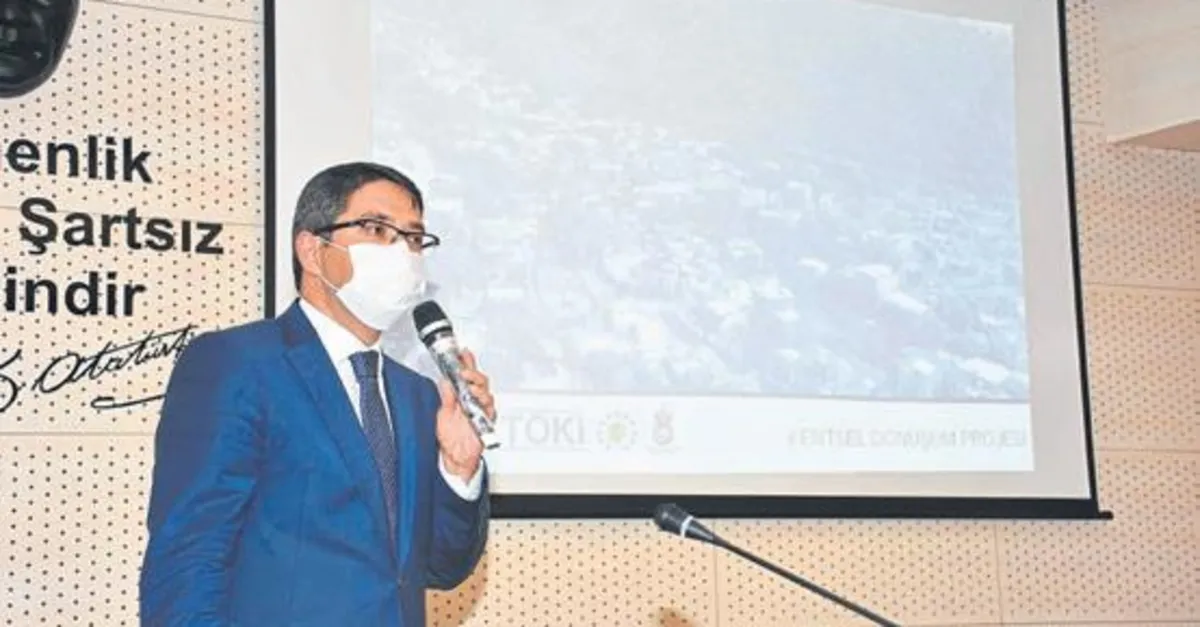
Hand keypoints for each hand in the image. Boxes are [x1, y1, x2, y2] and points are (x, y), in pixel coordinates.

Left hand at [435, 349, 494, 480]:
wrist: (456, 456)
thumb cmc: (451, 436)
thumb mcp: (443, 413)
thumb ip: (446, 397)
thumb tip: (445, 381)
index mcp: (463, 396)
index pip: (467, 375)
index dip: (467, 362)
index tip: (463, 353)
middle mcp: (474, 401)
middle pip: (480, 381)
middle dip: (473, 373)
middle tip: (464, 371)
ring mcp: (482, 409)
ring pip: (486, 392)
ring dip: (478, 387)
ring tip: (469, 386)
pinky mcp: (487, 419)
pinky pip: (490, 408)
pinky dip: (483, 402)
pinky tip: (476, 400)